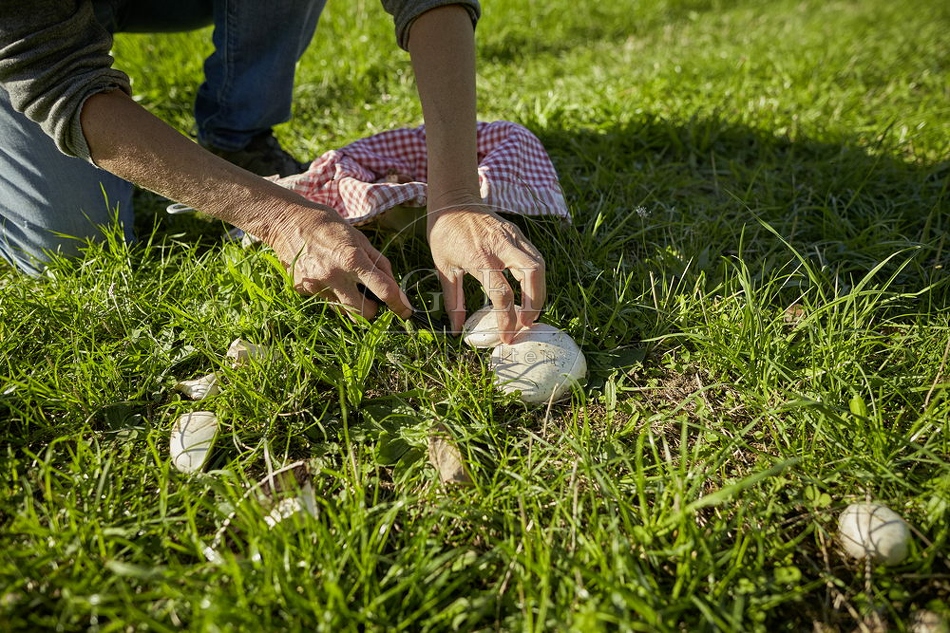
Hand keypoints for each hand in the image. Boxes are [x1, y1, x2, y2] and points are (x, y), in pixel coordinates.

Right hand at [268, 203, 412, 319]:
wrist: (287, 222)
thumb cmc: (328, 226)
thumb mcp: (359, 238)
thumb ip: (379, 263)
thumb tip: (395, 286)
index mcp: (353, 259)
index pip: (384, 290)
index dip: (399, 304)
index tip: (406, 312)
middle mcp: (335, 276)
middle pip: (363, 313)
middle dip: (372, 309)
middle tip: (372, 298)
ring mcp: (316, 286)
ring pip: (344, 311)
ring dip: (351, 303)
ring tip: (345, 282)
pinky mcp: (302, 290)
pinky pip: (326, 301)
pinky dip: (332, 294)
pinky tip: (325, 275)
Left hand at [427, 204, 545, 341]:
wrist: (453, 200)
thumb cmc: (445, 233)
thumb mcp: (443, 268)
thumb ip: (453, 300)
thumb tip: (457, 329)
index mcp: (479, 256)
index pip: (502, 293)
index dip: (507, 318)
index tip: (507, 335)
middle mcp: (501, 245)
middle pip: (533, 274)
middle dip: (535, 302)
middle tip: (526, 323)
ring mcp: (513, 237)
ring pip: (539, 265)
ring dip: (539, 291)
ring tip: (530, 312)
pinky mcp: (518, 234)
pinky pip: (535, 257)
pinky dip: (536, 278)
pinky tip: (529, 292)